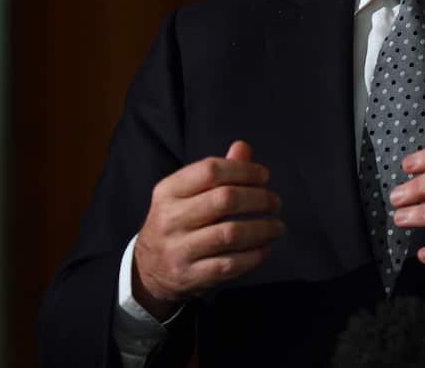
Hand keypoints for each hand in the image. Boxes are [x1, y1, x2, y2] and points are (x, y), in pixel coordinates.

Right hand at [132, 141, 283, 318]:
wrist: (147, 269)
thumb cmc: (176, 222)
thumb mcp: (185, 194)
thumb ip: (215, 171)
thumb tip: (243, 148)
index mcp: (168, 191)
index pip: (210, 170)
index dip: (244, 170)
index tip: (264, 176)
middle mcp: (170, 218)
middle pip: (225, 200)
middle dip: (259, 199)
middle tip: (275, 202)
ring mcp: (178, 250)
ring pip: (230, 234)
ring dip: (262, 229)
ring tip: (277, 226)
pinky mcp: (190, 276)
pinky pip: (230, 265)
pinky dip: (254, 256)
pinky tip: (265, 248)